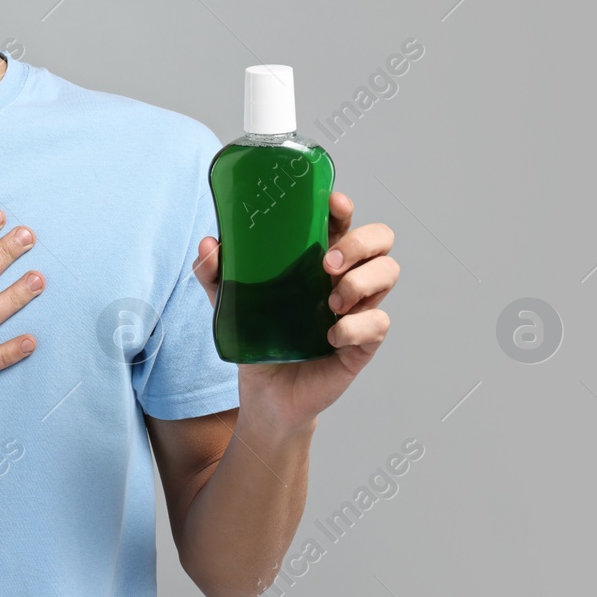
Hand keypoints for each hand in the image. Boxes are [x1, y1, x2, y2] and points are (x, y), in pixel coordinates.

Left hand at [192, 191, 397, 437]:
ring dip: (362, 282)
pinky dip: (355, 327)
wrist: (265, 393)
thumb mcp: (228, 301)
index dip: (344, 208)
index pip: (343, 221)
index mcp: (316, 258)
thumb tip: (208, 245)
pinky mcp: (362, 342)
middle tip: (326, 264)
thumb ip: (214, 273)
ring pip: (388, 272)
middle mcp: (343, 278)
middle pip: (380, 240)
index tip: (334, 204)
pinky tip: (329, 338)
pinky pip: (378, 323)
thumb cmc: (255, 337)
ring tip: (330, 303)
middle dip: (360, 243)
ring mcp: (357, 308)